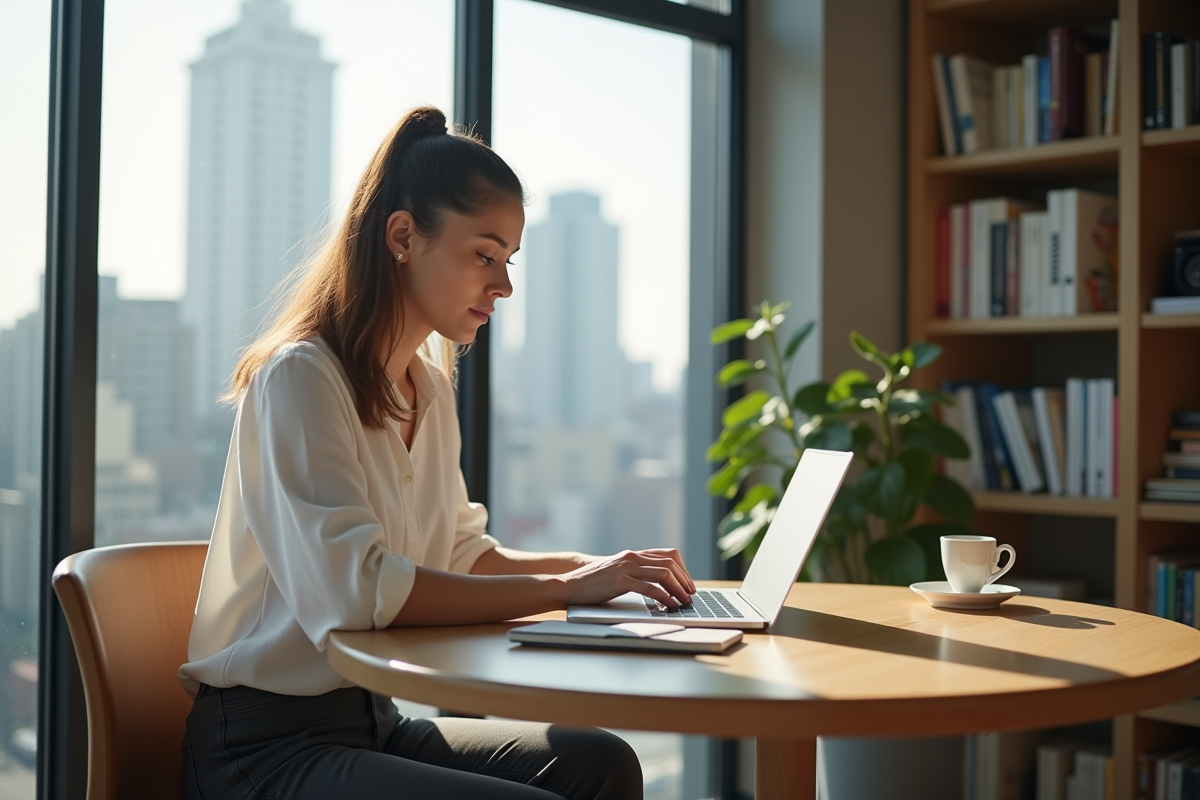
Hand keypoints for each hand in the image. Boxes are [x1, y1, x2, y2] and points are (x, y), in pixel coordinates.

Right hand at [560, 548, 696, 607]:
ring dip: (678, 589)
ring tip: (683, 602)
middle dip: (685, 580)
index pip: (668, 555)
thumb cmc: (595, 582)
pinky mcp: (620, 581)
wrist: (570, 584)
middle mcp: (632, 557)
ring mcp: (626, 567)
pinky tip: (668, 605)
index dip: (683, 569)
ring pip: (663, 573)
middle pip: (669, 563)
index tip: (688, 585)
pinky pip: (649, 588)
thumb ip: (635, 572)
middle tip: (690, 595)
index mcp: (634, 554)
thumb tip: (658, 584)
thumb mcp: (618, 571)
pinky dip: (664, 597)